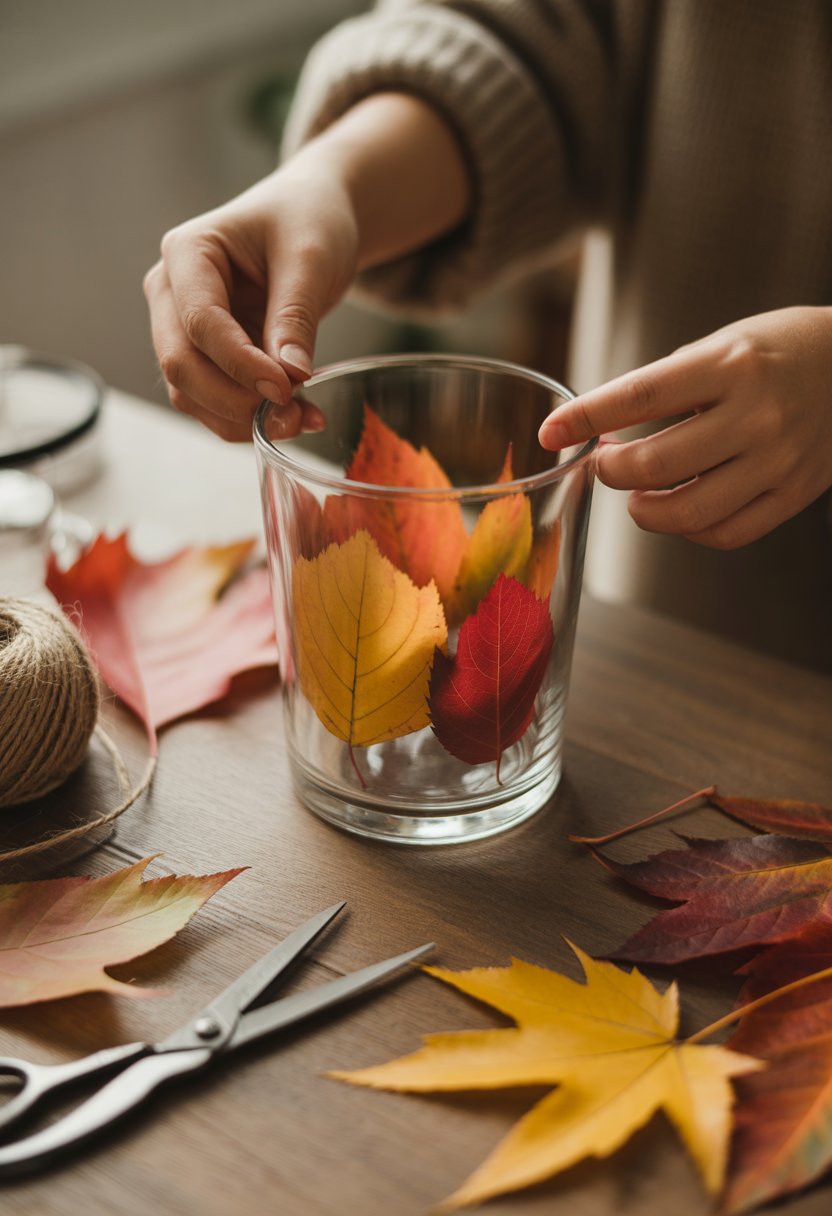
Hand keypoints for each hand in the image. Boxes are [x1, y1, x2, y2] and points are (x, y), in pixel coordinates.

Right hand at [144, 162, 357, 440]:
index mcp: (187, 251)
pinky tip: (296, 416)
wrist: (311, 220)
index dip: (241, 364)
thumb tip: (289, 378)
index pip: (199, 322)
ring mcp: (180, 327)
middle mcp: (170, 291)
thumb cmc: (307, 221)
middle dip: (234, 400)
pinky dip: (249, 419)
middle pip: (181, 364)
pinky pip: (212, 401)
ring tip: (303, 418)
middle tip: (294, 414)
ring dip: (241, 419)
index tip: (288, 387)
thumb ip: (296, 317)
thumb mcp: (312, 259)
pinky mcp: (203, 355)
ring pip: (189, 393)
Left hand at [539, 307, 831, 547]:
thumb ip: (663, 386)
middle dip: (611, 471)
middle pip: (654, 465)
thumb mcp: (720, 346)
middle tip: (605, 462)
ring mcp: (778, 459)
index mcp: (729, 364)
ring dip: (642, 510)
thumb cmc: (776, 352)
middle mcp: (755, 414)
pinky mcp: (794, 493)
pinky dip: (688, 530)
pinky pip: (725, 533)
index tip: (551, 432)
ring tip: (636, 495)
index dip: (584, 417)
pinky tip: (680, 508)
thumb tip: (594, 425)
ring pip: (686, 513)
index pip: (638, 397)